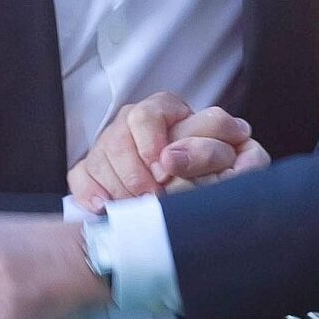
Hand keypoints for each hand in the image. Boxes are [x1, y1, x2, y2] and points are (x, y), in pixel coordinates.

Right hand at [67, 93, 260, 211]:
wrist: (193, 194)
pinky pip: (80, 175)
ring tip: (135, 207)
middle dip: (135, 172)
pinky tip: (103, 208)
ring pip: (101, 157)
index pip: (149, 115)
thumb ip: (237, 143)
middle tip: (152, 196)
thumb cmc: (216, 171)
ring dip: (118, 186)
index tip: (164, 170)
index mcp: (166, 109)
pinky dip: (89, 192)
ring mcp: (109, 143)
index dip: (152, 143)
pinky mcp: (92, 169)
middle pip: (119, 138)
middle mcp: (133, 121)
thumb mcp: (235, 154)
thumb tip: (238, 134)